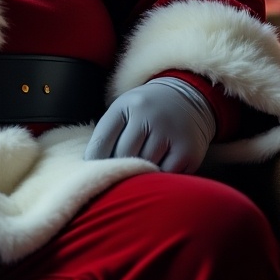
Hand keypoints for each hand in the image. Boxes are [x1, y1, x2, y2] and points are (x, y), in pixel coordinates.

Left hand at [83, 77, 215, 173]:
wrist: (186, 99)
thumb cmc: (146, 111)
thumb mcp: (124, 110)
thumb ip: (109, 133)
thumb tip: (92, 167)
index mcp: (126, 105)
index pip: (102, 139)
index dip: (94, 160)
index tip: (91, 173)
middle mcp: (148, 116)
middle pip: (123, 155)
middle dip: (117, 169)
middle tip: (114, 180)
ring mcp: (169, 133)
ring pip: (145, 167)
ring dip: (138, 175)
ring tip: (134, 179)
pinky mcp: (188, 151)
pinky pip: (167, 175)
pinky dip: (159, 179)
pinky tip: (156, 176)